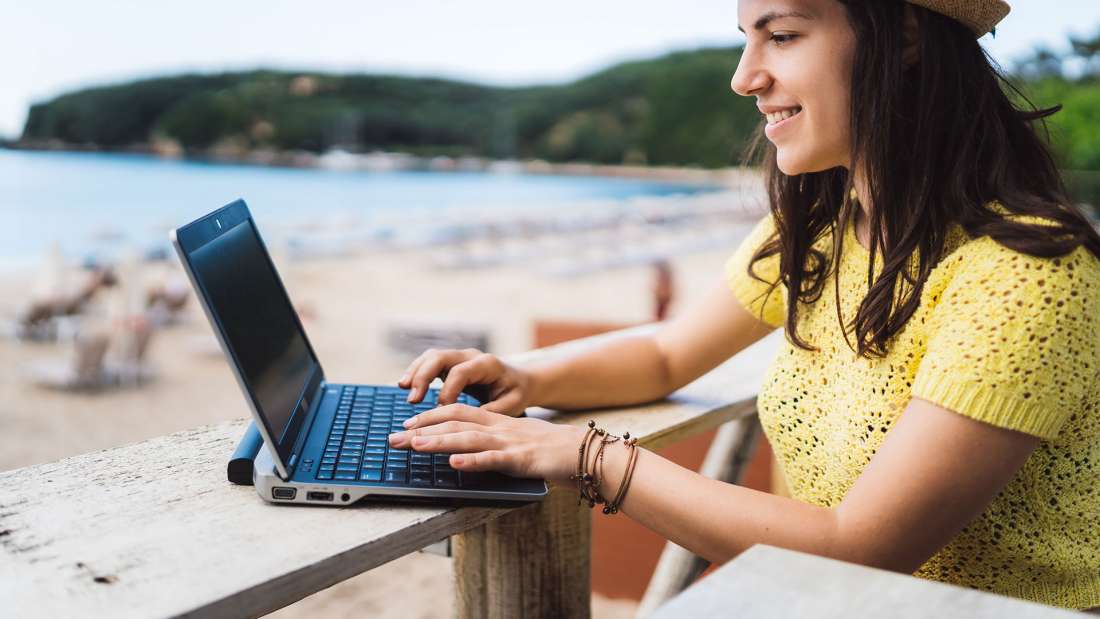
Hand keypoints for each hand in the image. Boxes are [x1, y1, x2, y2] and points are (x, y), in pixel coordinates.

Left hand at [387, 404, 583, 484]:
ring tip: (415, 445)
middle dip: (422, 430)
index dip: (429, 418)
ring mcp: (510, 443)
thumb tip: (465, 452)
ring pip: (468, 438)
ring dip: (439, 441)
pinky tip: (455, 464)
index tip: (406, 427)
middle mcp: (499, 428)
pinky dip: (474, 461)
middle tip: (394, 439)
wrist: (586, 452)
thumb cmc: (551, 452)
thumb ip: (492, 444)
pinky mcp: (522, 460)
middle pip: (454, 423)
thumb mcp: (516, 442)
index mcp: (497, 422)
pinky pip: (494, 460)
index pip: (456, 413)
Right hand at [397, 348, 532, 415]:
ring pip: (432, 356)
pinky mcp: (451, 363)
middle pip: (441, 357)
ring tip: (403, 389)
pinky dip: (417, 372)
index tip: (441, 410)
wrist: (520, 381)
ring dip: (416, 372)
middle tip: (413, 399)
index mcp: (487, 364)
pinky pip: (430, 362)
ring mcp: (460, 357)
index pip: (461, 372)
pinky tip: (405, 386)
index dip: (448, 390)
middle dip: (424, 376)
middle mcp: (471, 356)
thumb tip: (467, 422)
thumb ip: (490, 411)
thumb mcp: (511, 405)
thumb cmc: (516, 393)